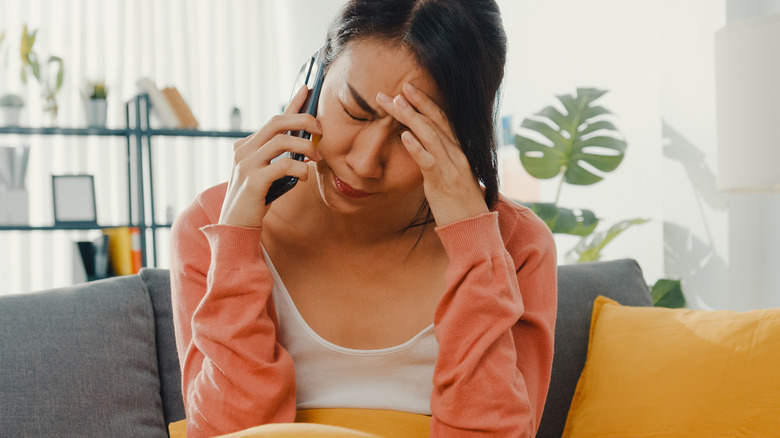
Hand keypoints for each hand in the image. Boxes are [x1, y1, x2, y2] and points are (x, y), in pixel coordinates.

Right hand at [219, 86, 321, 227]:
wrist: (236, 225)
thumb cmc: (256, 199)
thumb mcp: (268, 173)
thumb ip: (281, 158)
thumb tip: (307, 144)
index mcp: (247, 146)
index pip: (274, 119)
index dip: (292, 103)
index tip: (308, 89)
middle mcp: (243, 150)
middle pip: (276, 122)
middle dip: (302, 120)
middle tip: (320, 129)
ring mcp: (246, 164)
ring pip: (281, 141)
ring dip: (305, 147)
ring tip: (317, 157)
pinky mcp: (253, 181)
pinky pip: (281, 165)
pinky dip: (299, 167)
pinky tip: (305, 175)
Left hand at [375, 83, 487, 226]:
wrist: (473, 228)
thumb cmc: (458, 205)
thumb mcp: (449, 177)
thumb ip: (437, 160)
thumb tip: (417, 147)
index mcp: (458, 151)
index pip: (442, 119)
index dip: (425, 102)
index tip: (407, 89)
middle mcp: (457, 154)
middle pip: (436, 121)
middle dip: (416, 102)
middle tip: (398, 87)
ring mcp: (451, 167)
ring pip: (431, 135)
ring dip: (412, 117)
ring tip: (395, 103)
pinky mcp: (442, 183)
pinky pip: (429, 161)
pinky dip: (416, 147)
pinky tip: (403, 136)